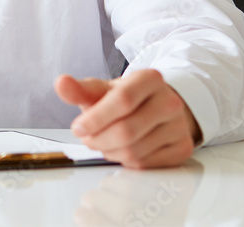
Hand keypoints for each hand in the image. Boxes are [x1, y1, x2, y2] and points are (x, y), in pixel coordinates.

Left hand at [54, 69, 201, 168]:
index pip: (122, 100)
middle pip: (126, 130)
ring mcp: (179, 126)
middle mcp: (170, 101)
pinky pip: (145, 164)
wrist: (156, 107)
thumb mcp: (102, 90)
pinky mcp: (182, 148)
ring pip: (134, 151)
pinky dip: (126, 161)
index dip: (96, 118)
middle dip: (98, 139)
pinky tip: (122, 149)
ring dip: (109, 151)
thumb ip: (80, 89)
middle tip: (88, 138)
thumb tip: (61, 83)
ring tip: (104, 142)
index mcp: (149, 79)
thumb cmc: (126, 99)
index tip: (78, 127)